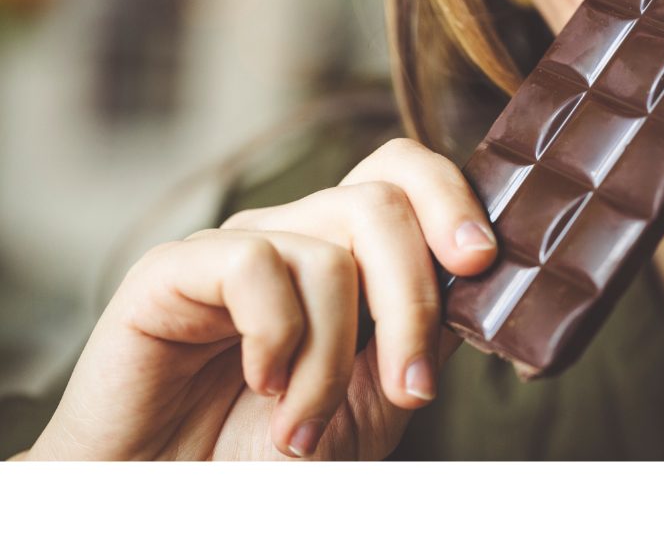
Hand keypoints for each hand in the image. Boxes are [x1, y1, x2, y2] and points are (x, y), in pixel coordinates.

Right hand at [21, 139, 497, 459]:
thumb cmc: (268, 454)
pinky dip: (276, 339)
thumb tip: (478, 283)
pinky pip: (254, 264)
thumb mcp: (373, 400)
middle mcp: (293, 236)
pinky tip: (260, 385)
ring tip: (306, 428)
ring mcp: (237, 247)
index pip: (402, 176)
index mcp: (343, 254)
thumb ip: (422, 336)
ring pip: (330, 250)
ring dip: (333, 360)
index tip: (481, 265)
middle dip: (414, 301)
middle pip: (380, 202)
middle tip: (410, 387)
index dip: (450, 200)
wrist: (170, 499)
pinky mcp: (174, 268)